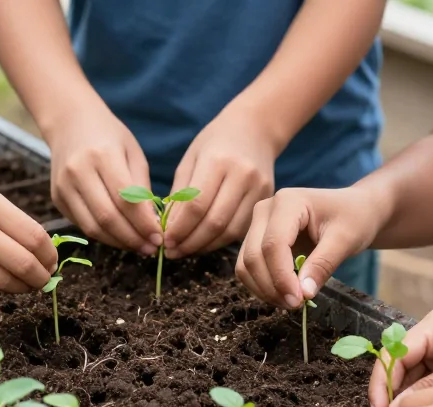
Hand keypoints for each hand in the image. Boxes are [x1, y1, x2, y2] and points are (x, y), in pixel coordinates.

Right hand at [0, 171, 58, 292]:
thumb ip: (5, 219)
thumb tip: (38, 250)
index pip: (36, 238)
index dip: (49, 257)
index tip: (51, 264)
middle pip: (25, 265)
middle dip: (40, 279)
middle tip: (42, 282)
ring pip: (3, 281)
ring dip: (17, 287)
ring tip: (20, 284)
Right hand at [47, 104, 160, 254]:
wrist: (69, 122)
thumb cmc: (109, 136)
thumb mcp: (133, 154)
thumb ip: (142, 188)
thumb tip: (151, 225)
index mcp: (102, 155)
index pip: (126, 200)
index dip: (144, 224)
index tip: (160, 237)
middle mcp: (78, 172)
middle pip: (107, 217)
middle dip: (132, 238)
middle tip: (151, 248)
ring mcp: (63, 186)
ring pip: (92, 227)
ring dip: (118, 242)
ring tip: (138, 247)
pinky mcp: (56, 198)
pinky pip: (82, 225)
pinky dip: (103, 236)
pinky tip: (120, 237)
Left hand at [164, 108, 276, 257]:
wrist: (256, 128)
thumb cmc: (216, 141)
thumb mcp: (191, 159)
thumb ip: (180, 193)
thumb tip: (168, 229)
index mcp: (218, 160)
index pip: (197, 205)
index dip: (179, 228)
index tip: (165, 241)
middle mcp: (242, 175)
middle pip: (214, 221)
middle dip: (190, 242)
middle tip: (173, 252)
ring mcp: (259, 188)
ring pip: (230, 230)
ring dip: (205, 246)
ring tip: (186, 250)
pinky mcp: (267, 199)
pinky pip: (242, 228)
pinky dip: (221, 240)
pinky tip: (206, 242)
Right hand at [236, 186, 382, 309]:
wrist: (354, 209)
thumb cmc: (353, 219)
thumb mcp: (345, 240)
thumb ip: (323, 265)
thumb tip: (303, 294)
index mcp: (287, 202)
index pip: (273, 244)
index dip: (281, 276)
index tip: (299, 300)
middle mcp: (265, 209)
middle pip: (254, 255)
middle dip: (272, 286)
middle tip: (296, 305)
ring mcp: (258, 223)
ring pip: (246, 264)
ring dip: (264, 289)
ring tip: (291, 302)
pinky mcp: (257, 239)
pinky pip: (249, 267)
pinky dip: (262, 286)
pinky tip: (284, 294)